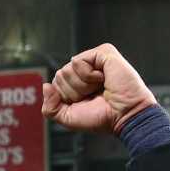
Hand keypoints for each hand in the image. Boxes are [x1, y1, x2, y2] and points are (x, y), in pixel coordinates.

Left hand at [41, 44, 156, 134]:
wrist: (124, 116)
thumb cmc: (101, 117)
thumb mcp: (68, 118)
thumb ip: (50, 107)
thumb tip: (45, 86)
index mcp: (78, 82)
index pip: (55, 83)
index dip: (66, 97)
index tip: (86, 102)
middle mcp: (85, 69)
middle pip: (60, 75)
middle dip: (74, 91)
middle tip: (95, 95)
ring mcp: (95, 59)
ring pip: (67, 69)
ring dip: (82, 85)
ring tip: (101, 87)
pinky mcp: (103, 52)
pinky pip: (78, 61)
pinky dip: (88, 76)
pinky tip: (104, 79)